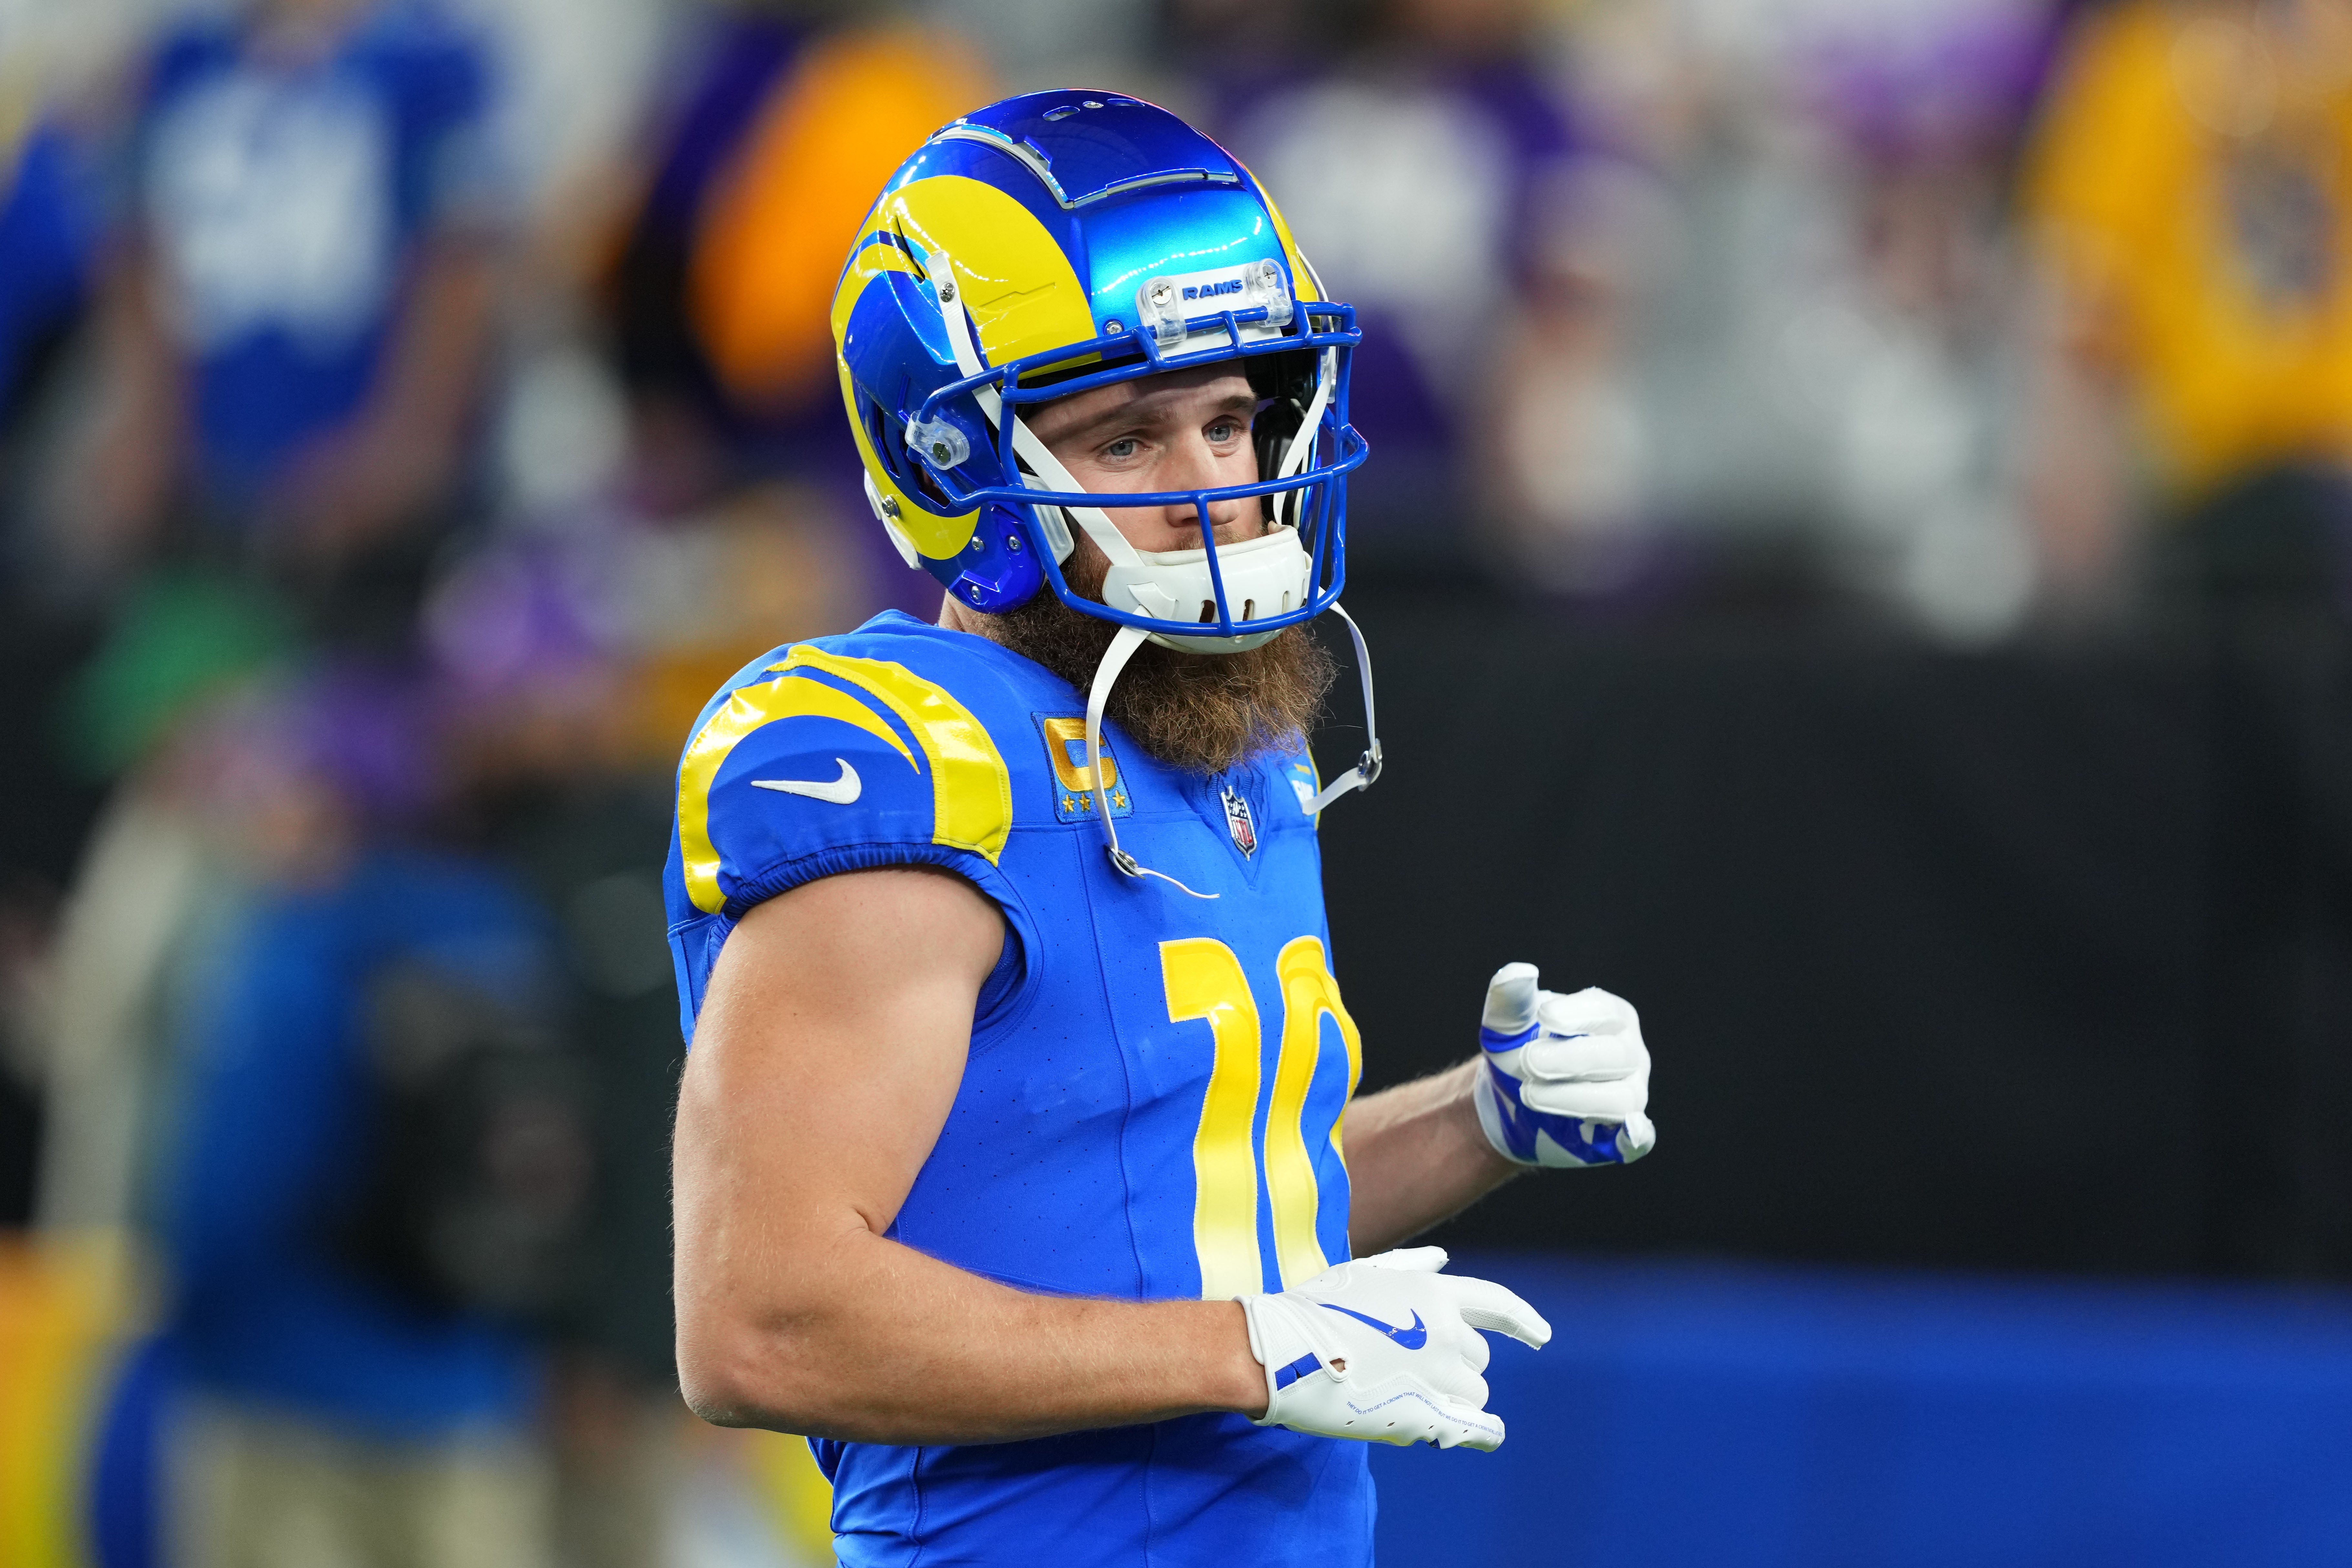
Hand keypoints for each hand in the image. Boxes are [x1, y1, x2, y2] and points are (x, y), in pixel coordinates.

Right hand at [1237, 1247, 1548, 1450]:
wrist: (1283, 1351)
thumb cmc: (1317, 1307)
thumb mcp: (1365, 1272)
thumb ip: (1410, 1265)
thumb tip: (1443, 1257)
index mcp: (1433, 1293)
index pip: (1498, 1303)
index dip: (1523, 1320)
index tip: (1541, 1336)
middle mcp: (1445, 1331)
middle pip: (1479, 1357)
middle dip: (1456, 1364)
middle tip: (1413, 1368)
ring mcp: (1437, 1376)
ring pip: (1473, 1393)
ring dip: (1453, 1396)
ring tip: (1407, 1392)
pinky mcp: (1424, 1415)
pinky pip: (1475, 1428)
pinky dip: (1485, 1433)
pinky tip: (1488, 1435)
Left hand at [1472, 963, 1654, 1167]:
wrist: (1507, 1100)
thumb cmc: (1517, 1050)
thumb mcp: (1505, 1024)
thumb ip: (1510, 999)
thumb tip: (1520, 972)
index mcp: (1610, 1018)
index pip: (1607, 1012)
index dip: (1578, 1014)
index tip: (1544, 1017)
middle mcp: (1628, 1054)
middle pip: (1616, 1055)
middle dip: (1570, 1058)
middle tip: (1526, 1060)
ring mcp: (1629, 1094)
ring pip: (1620, 1099)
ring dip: (1574, 1097)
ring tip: (1529, 1094)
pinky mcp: (1619, 1134)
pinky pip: (1637, 1136)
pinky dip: (1634, 1135)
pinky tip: (1628, 1136)